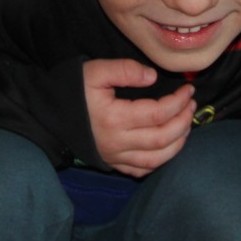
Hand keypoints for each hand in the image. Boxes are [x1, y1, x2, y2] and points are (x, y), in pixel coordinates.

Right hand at [83, 58, 194, 176]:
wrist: (48, 115)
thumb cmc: (72, 90)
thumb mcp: (95, 71)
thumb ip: (125, 70)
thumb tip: (153, 77)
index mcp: (115, 118)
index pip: (158, 113)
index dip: (178, 102)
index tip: (188, 90)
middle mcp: (117, 142)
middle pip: (161, 138)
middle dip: (183, 122)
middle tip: (191, 105)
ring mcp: (115, 156)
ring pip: (156, 159)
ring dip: (177, 143)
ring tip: (186, 125)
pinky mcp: (112, 163)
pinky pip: (141, 170)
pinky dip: (160, 161)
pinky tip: (168, 147)